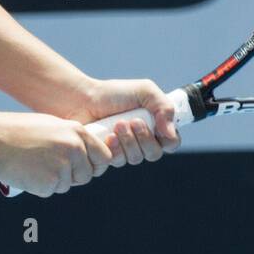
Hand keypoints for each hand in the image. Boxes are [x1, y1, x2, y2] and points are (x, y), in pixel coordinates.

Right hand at [0, 109, 114, 197]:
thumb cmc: (19, 131)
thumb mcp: (53, 126)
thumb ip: (71, 140)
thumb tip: (84, 156)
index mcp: (78, 133)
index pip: (103, 157)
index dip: (94, 165)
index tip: (84, 167)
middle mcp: (74, 149)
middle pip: (86, 175)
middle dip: (73, 176)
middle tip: (52, 168)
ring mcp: (63, 167)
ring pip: (67, 184)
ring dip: (54, 181)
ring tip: (35, 164)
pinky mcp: (49, 183)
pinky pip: (51, 191)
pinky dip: (40, 186)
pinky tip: (29, 172)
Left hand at [55, 77, 181, 166]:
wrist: (82, 99)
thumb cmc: (112, 94)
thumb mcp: (144, 91)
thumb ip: (164, 107)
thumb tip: (170, 133)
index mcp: (154, 126)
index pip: (171, 143)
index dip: (167, 139)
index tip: (156, 124)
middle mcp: (141, 141)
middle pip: (154, 154)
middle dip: (143, 138)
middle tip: (131, 121)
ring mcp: (124, 150)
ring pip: (136, 159)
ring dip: (128, 141)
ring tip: (116, 125)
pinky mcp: (108, 157)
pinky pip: (118, 162)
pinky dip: (115, 149)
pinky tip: (107, 137)